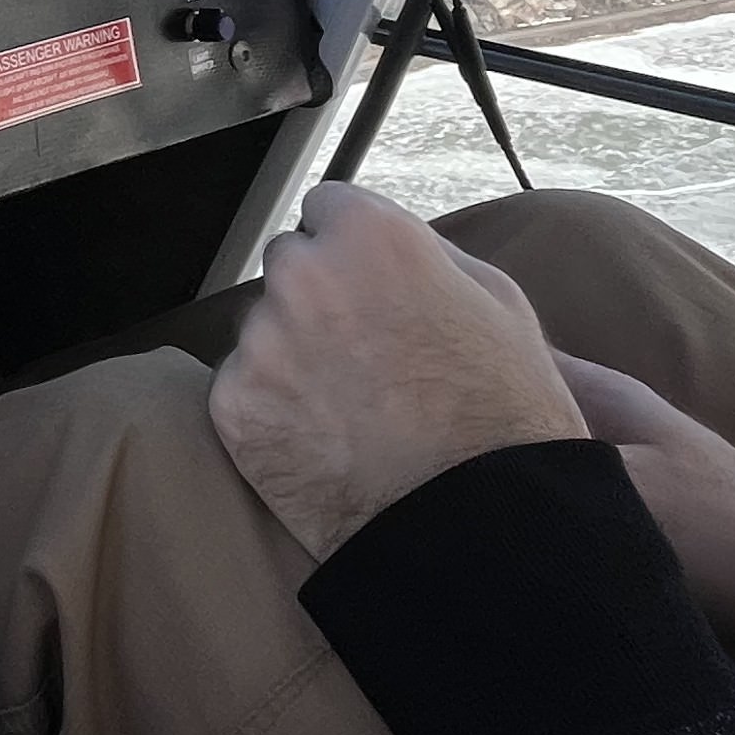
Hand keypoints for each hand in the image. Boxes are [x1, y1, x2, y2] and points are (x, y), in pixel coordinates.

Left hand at [211, 186, 584, 558]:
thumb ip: (432, 256)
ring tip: (350, 406)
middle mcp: (304, 275)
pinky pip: (242, 389)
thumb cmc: (501, 414)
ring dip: (291, 353)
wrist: (473, 526)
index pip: (327, 208)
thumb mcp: (500, 305)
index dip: (352, 249)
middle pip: (290, 265)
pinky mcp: (233, 406)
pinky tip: (322, 441)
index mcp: (370, 236)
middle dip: (318, 297)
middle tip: (363, 352)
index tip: (369, 285)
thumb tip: (393, 243)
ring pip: (263, 329)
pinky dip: (271, 410)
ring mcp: (262, 342)